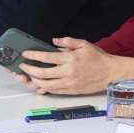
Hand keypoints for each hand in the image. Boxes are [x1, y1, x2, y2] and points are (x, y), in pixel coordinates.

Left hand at [15, 37, 133, 95]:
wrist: (111, 73)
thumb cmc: (98, 58)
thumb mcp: (84, 44)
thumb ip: (68, 42)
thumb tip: (53, 41)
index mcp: (70, 59)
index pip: (47, 57)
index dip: (33, 55)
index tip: (25, 54)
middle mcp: (68, 72)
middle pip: (42, 73)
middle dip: (29, 70)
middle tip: (22, 67)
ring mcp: (69, 83)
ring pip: (46, 85)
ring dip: (34, 81)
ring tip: (28, 77)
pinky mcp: (71, 91)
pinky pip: (54, 91)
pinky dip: (44, 89)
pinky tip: (39, 85)